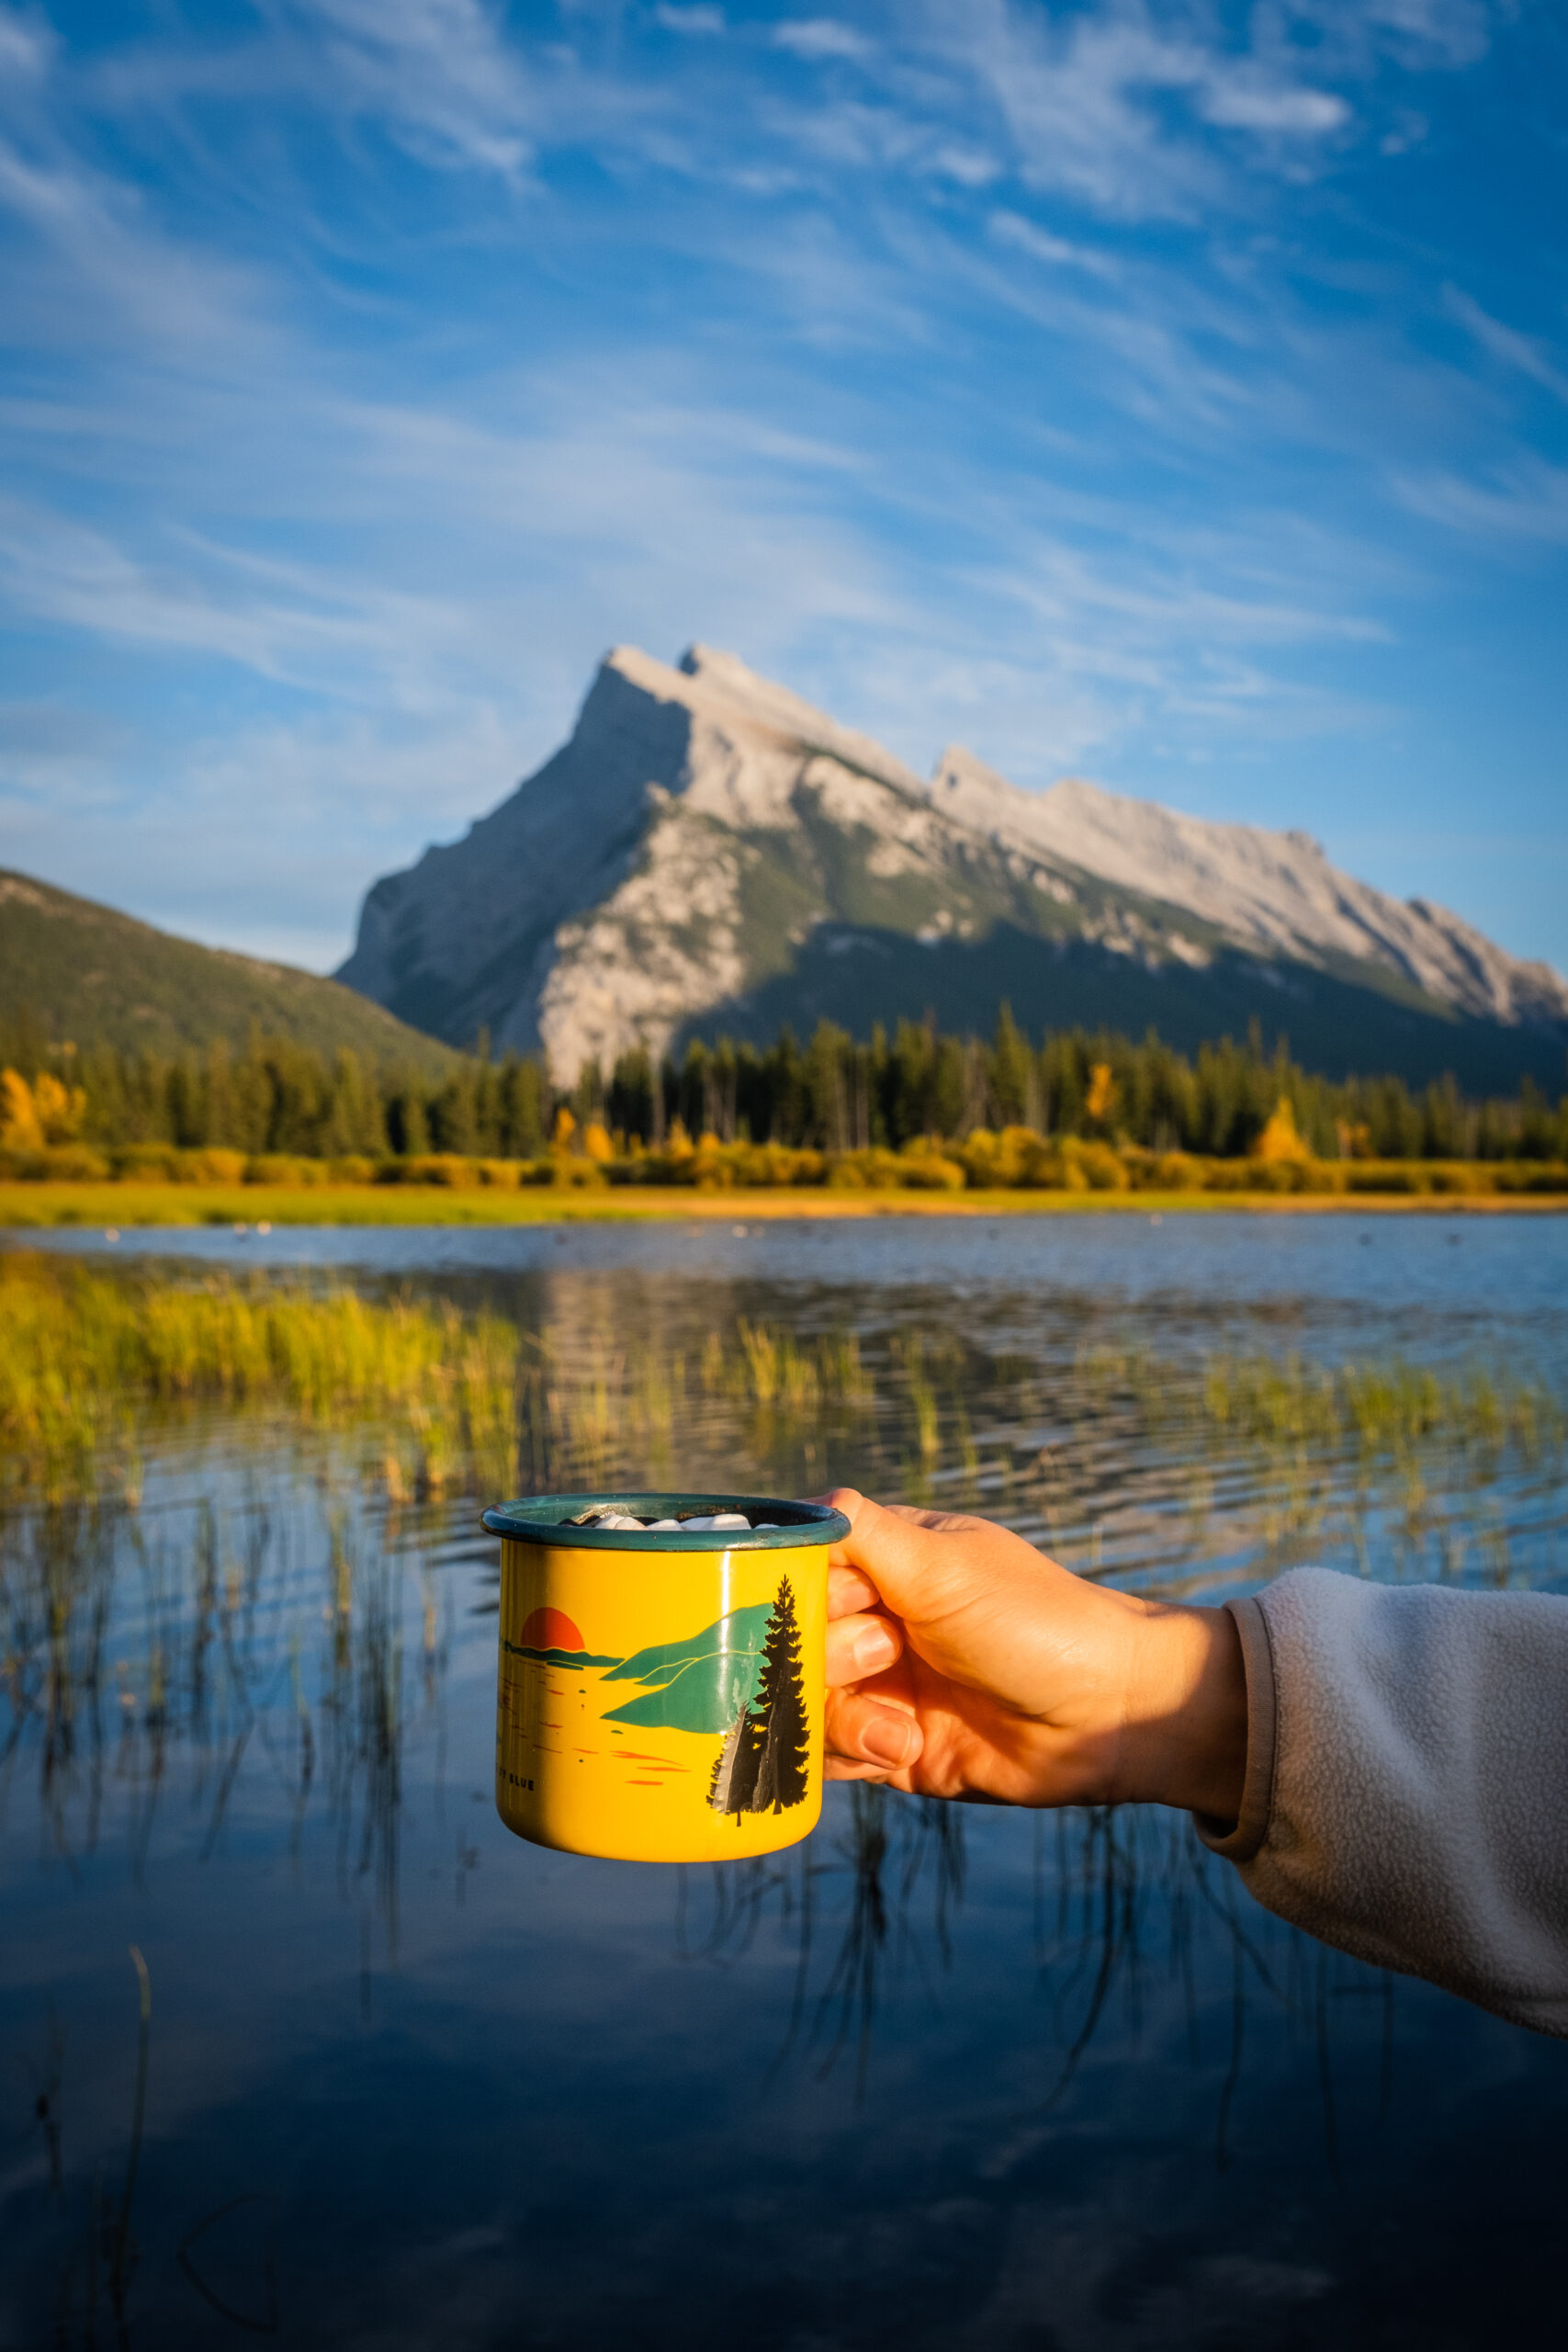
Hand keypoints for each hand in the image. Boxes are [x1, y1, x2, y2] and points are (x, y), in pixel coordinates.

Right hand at [820, 1490, 1246, 1819]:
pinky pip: (829, 1753)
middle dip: (830, 1656)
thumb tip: (806, 1503)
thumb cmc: (1039, 1623)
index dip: (793, 1590)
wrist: (1109, 1718)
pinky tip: (905, 1747)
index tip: (818, 1605)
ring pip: (802, 1701)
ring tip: (902, 1722)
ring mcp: (881, 1683)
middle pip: (790, 1638)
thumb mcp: (945, 1567)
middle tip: (888, 1654)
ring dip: (845, 1715)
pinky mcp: (890, 1745)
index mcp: (886, 1558)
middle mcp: (875, 1617)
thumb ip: (865, 1534)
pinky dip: (856, 1753)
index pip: (798, 1565)